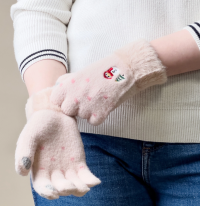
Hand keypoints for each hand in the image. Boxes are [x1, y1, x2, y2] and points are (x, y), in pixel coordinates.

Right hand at [15, 88, 100, 199]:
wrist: (55, 115)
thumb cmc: (39, 126)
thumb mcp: (28, 136)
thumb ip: (24, 152)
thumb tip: (22, 172)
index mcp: (39, 170)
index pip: (43, 187)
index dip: (47, 192)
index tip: (54, 193)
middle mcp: (54, 173)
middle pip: (61, 188)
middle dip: (65, 189)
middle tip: (70, 186)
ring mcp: (68, 168)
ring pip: (75, 184)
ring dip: (80, 188)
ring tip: (85, 187)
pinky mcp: (79, 162)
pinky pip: (85, 174)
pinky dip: (90, 180)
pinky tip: (95, 182)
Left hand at [50, 39, 166, 124]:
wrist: (124, 69)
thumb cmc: (102, 70)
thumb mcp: (80, 72)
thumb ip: (66, 82)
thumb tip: (56, 89)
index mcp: (68, 85)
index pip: (55, 101)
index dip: (64, 100)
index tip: (71, 97)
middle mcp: (75, 96)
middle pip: (67, 111)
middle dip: (75, 108)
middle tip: (86, 99)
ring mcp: (87, 107)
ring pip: (82, 117)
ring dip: (88, 111)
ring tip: (98, 99)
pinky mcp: (100, 114)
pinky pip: (94, 122)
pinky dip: (99, 116)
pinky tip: (104, 105)